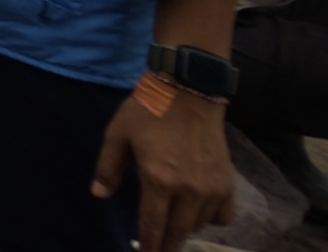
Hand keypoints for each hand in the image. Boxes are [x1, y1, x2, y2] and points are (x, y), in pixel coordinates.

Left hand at [91, 84, 234, 251]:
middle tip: (157, 251)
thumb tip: (99, 195)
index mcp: (158, 180)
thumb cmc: (148, 111)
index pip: (152, 224)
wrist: (188, 92)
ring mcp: (212, 188)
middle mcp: (188, 190)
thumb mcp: (118, 135)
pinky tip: (198, 214)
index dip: (148, 244)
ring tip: (172, 230)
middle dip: (165, 245)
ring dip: (184, 230)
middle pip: (177, 231)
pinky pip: (223, 216)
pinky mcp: (228, 183)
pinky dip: (211, 220)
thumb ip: (108, 168)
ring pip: (198, 225)